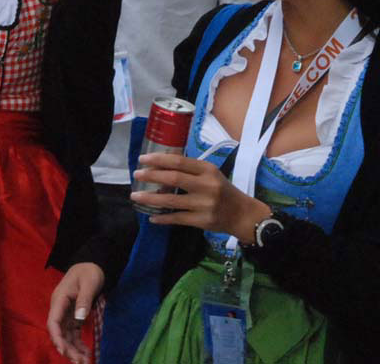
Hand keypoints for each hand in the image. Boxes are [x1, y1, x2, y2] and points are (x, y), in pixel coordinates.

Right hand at [47, 263, 103, 363]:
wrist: (92, 264)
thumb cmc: (89, 271)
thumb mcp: (89, 283)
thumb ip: (84, 299)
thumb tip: (80, 318)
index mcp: (59, 299)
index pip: (53, 322)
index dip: (57, 337)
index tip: (64, 350)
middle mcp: (60, 309)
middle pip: (59, 333)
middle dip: (67, 349)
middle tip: (79, 362)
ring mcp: (66, 314)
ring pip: (66, 336)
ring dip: (73, 349)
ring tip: (84, 361)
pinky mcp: (74, 317)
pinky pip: (74, 333)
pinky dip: (78, 344)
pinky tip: (86, 353)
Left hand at [130, 152, 270, 241]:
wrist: (243, 214)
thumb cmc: (223, 191)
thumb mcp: (211, 175)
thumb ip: (190, 171)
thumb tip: (161, 167)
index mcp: (208, 170)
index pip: (179, 161)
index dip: (159, 159)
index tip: (143, 159)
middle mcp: (206, 185)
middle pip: (174, 178)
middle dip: (152, 176)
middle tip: (136, 175)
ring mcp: (204, 204)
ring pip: (172, 200)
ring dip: (151, 198)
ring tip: (136, 196)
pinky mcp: (202, 221)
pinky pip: (177, 218)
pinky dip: (163, 217)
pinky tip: (152, 216)